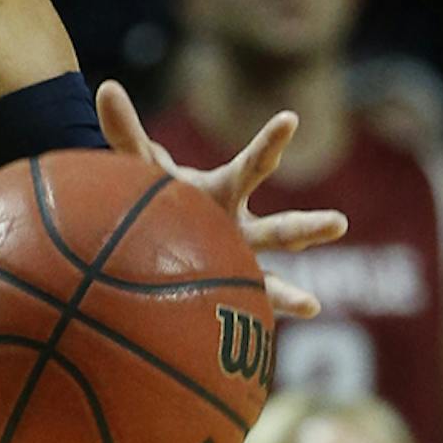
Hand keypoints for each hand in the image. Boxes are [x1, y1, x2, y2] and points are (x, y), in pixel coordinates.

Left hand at [96, 78, 346, 324]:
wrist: (151, 232)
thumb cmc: (153, 194)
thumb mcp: (140, 164)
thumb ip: (126, 131)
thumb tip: (105, 88)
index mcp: (225, 193)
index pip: (253, 166)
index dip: (270, 143)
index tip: (291, 120)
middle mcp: (242, 229)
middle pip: (279, 230)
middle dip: (308, 229)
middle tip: (338, 224)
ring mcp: (239, 266)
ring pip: (272, 280)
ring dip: (290, 294)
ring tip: (312, 307)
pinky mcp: (226, 296)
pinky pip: (241, 315)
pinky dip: (250, 327)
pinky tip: (257, 354)